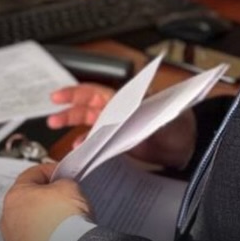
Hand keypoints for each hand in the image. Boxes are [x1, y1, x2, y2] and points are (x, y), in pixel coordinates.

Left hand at [0, 163, 92, 240]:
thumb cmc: (67, 222)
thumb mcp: (70, 186)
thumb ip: (61, 182)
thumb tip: (61, 188)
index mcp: (15, 197)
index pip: (31, 176)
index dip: (49, 172)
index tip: (60, 175)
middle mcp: (8, 220)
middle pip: (27, 204)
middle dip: (44, 201)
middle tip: (63, 201)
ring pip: (27, 228)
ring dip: (42, 225)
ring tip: (62, 226)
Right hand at [47, 82, 196, 170]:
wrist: (187, 148)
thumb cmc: (180, 127)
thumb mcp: (163, 118)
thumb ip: (143, 113)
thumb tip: (125, 108)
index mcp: (127, 99)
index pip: (96, 92)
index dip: (75, 94)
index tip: (58, 97)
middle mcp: (119, 110)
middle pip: (87, 105)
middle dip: (68, 109)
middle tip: (52, 117)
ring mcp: (118, 125)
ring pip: (89, 121)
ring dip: (72, 125)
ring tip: (56, 128)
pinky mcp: (119, 141)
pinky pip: (97, 139)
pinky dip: (86, 142)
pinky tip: (78, 147)